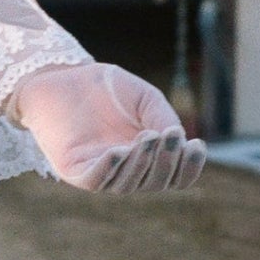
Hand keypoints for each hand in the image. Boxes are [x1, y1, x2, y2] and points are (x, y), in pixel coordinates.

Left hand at [11, 61, 204, 192]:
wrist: (62, 76)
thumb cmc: (105, 88)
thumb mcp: (145, 99)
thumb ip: (163, 118)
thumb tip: (179, 140)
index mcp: (147, 157)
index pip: (173, 177)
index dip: (188, 168)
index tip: (197, 145)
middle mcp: (125, 170)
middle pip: (154, 182)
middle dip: (167, 161)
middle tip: (170, 135)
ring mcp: (99, 172)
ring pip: (128, 183)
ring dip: (142, 163)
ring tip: (148, 137)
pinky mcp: (73, 170)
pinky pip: (95, 179)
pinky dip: (109, 168)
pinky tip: (120, 151)